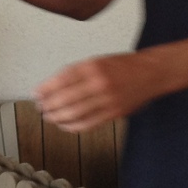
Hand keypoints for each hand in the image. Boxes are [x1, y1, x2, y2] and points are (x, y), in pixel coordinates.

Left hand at [35, 52, 159, 132]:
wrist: (152, 72)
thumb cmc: (124, 65)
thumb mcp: (98, 61)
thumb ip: (78, 73)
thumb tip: (53, 87)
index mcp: (93, 66)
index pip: (62, 79)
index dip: (46, 89)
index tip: (36, 94)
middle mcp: (99, 83)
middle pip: (65, 99)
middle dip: (49, 105)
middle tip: (41, 108)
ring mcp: (107, 100)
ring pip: (75, 113)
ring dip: (58, 117)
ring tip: (49, 117)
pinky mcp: (114, 113)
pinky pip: (88, 123)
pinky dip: (73, 126)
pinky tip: (65, 125)